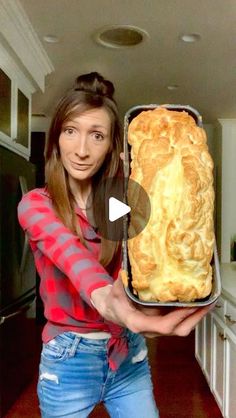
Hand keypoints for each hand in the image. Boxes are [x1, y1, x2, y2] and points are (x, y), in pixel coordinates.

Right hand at [90, 271, 214, 337]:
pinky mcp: (162, 324)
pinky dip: (190, 315)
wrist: (112, 310)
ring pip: (181, 329)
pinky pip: (179, 323)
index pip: (163, 325)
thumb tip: (128, 270)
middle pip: (177, 330)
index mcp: (139, 323)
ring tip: (207, 303)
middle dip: (194, 318)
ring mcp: (157, 329)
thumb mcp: (117, 289)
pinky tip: (198, 304)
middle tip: (206, 303)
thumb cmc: (115, 300)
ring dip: (195, 317)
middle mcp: (150, 330)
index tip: (190, 306)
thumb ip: (124, 281)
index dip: (178, 317)